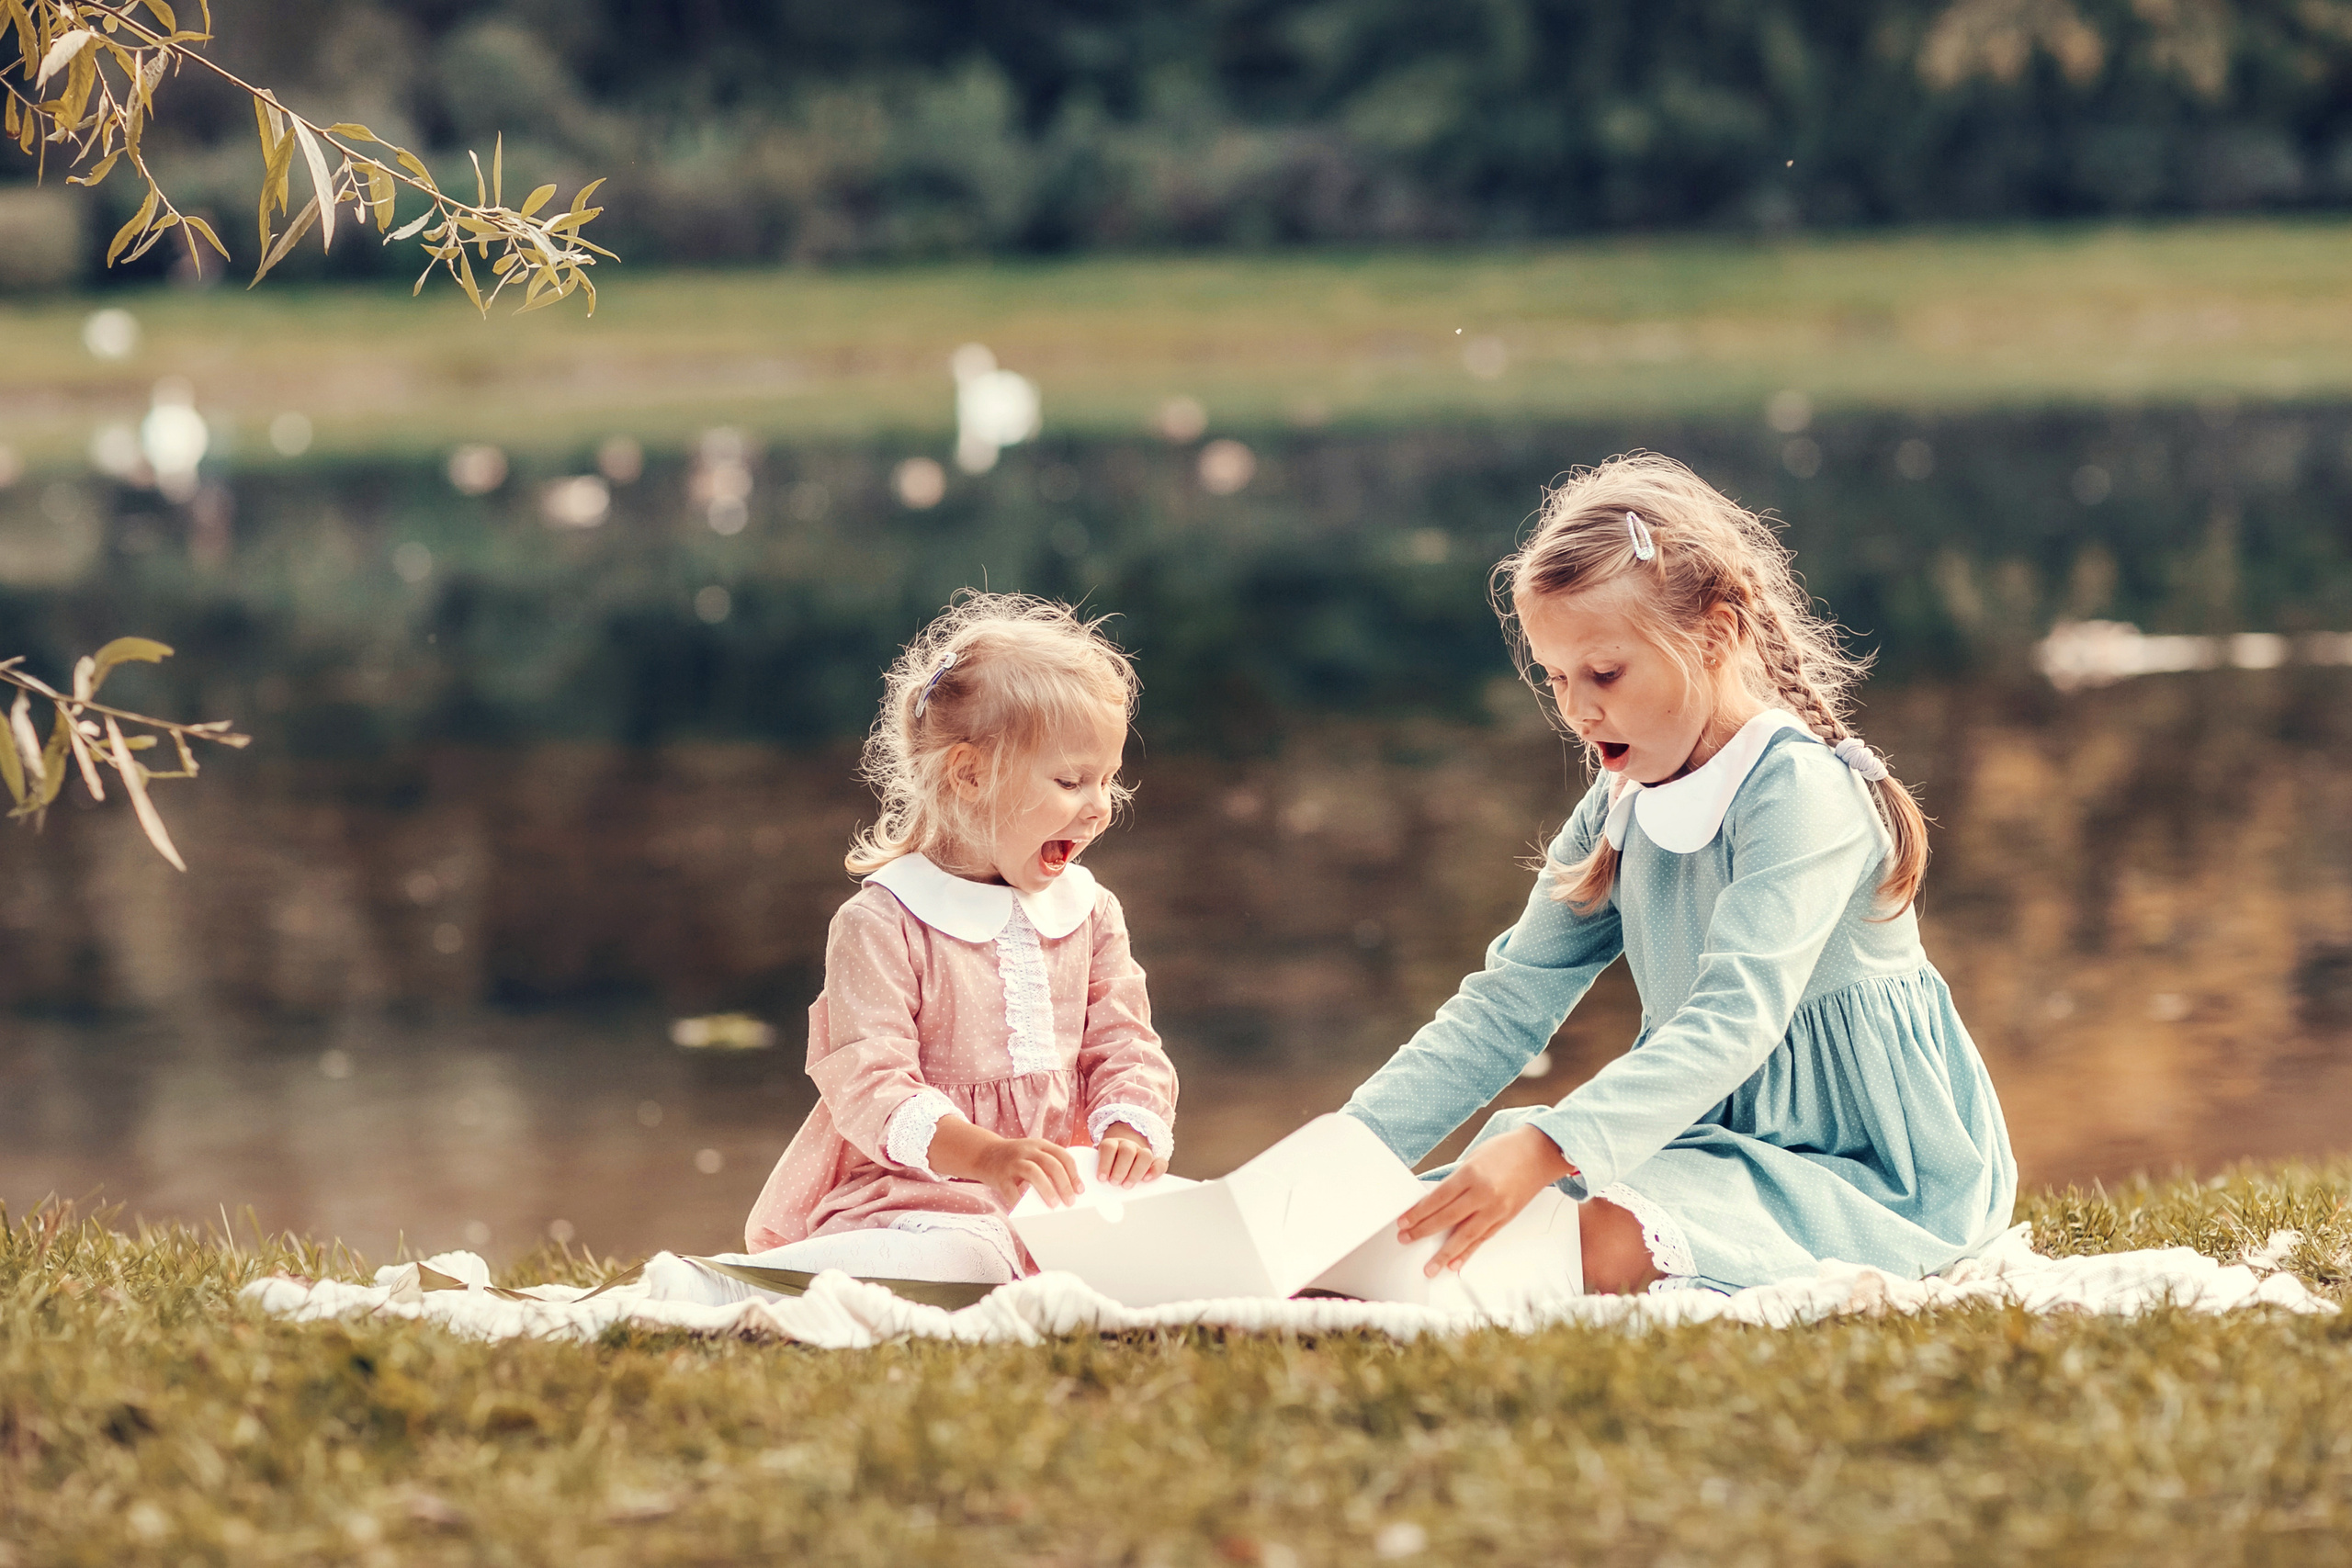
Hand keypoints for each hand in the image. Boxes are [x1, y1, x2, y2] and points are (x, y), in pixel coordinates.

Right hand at [926, 1117, 1081, 1207]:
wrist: (984, 1155)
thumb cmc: (1015, 1160)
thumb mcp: (1032, 1155)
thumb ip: (1048, 1167)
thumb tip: (1067, 1193)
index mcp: (1039, 1145)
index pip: (1063, 1156)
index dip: (1073, 1174)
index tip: (1080, 1190)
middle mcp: (1027, 1151)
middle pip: (1051, 1164)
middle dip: (1064, 1184)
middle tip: (1070, 1202)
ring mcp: (1013, 1162)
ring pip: (1034, 1172)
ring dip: (1046, 1189)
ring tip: (1054, 1205)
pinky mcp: (1000, 1176)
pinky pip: (1012, 1190)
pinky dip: (1021, 1202)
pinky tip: (1028, 1213)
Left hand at [1095, 1124, 1167, 1187]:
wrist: (1122, 1160)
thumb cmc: (1109, 1168)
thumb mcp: (1102, 1168)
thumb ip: (1102, 1173)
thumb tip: (1099, 1184)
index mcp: (1113, 1144)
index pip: (1109, 1147)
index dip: (1105, 1162)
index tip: (1102, 1178)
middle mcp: (1128, 1146)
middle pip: (1127, 1151)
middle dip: (1120, 1169)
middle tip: (1114, 1183)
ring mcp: (1142, 1152)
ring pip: (1145, 1155)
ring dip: (1136, 1172)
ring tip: (1127, 1185)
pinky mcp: (1154, 1161)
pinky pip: (1160, 1162)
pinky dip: (1155, 1171)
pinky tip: (1147, 1180)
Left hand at [1397, 1126, 1573, 1275]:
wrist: (1540, 1152)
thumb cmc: (1506, 1150)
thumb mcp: (1473, 1159)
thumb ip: (1455, 1182)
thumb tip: (1434, 1202)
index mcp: (1471, 1174)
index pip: (1438, 1198)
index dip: (1418, 1212)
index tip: (1404, 1222)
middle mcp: (1484, 1194)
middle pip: (1447, 1218)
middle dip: (1423, 1231)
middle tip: (1406, 1239)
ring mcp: (1496, 1209)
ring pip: (1465, 1236)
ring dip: (1444, 1254)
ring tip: (1430, 1267)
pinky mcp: (1506, 1218)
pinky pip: (1483, 1239)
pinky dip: (1467, 1253)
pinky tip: (1454, 1263)